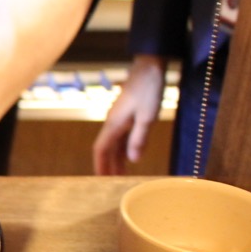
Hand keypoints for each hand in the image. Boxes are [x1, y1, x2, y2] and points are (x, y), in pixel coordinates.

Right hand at [92, 55, 166, 174]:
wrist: (149, 67)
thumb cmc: (149, 89)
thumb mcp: (147, 115)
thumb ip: (139, 138)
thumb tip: (133, 160)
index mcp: (114, 124)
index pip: (101, 149)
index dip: (100, 165)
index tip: (100, 181)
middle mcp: (113, 123)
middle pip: (106, 149)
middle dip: (107, 166)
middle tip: (111, 184)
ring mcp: (119, 119)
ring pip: (114, 144)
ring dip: (115, 159)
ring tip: (120, 175)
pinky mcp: (126, 115)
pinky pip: (121, 137)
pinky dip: (123, 149)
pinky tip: (129, 156)